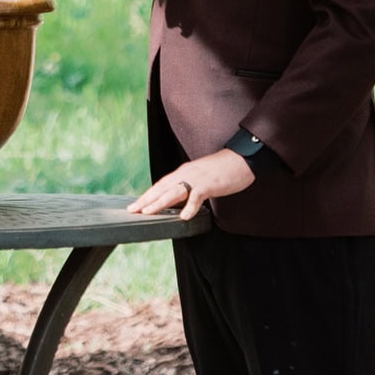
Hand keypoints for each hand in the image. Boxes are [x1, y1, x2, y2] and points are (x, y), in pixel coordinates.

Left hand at [127, 149, 255, 221]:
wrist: (242, 158)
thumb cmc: (223, 169)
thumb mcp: (201, 177)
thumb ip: (189, 186)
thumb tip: (180, 201)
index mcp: (184, 172)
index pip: (161, 185)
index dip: (148, 195)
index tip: (135, 205)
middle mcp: (186, 174)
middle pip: (162, 187)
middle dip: (146, 199)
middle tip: (132, 210)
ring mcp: (197, 178)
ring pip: (174, 191)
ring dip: (160, 202)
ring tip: (148, 212)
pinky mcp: (210, 184)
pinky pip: (197, 196)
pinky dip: (190, 206)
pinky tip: (184, 216)